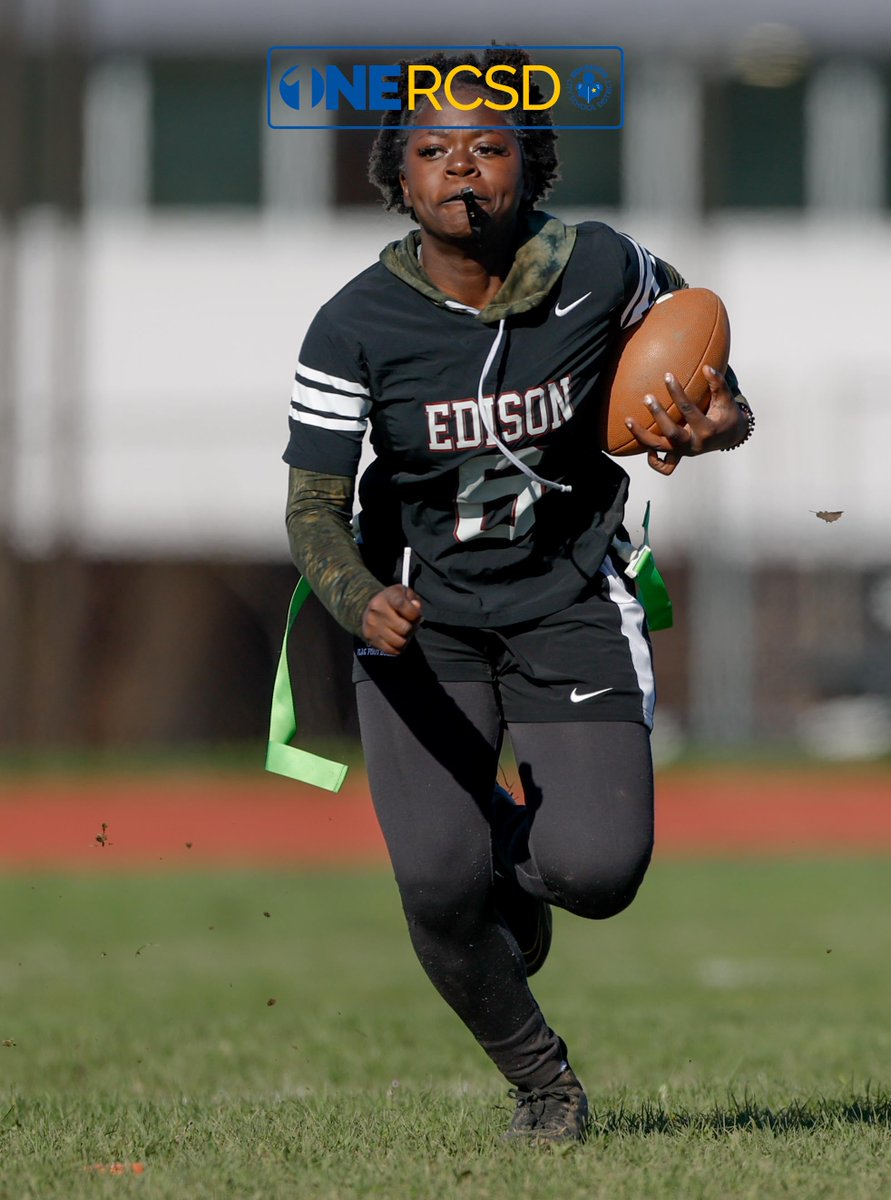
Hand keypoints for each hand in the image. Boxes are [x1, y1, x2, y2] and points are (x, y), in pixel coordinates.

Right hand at [361, 585, 422, 654]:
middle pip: (404, 628)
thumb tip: (416, 607)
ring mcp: (372, 625)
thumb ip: (414, 599)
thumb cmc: (393, 602)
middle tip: (410, 625)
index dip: (415, 614)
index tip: (416, 615)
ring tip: (404, 632)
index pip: (403, 605)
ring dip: (406, 639)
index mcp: (388, 596)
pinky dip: (398, 647)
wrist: (369, 609)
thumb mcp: (405, 594)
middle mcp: (377, 610)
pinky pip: (392, 650)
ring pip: (399, 642)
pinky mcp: (369, 637)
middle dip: (412, 628)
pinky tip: (397, 638)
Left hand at [624, 365, 747, 475]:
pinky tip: (644, 446)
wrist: (731, 436)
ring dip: (642, 436)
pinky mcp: (679, 456)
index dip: (677, 392)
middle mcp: (693, 443)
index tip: (667, 375)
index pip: (688, 409)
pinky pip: (664, 466)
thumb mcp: (726, 399)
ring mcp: (684, 452)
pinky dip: (653, 460)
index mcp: (706, 429)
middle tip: (647, 397)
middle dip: (658, 415)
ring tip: (627, 420)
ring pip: (659, 448)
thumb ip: (718, 383)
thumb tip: (706, 367)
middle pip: (671, 432)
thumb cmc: (727, 414)